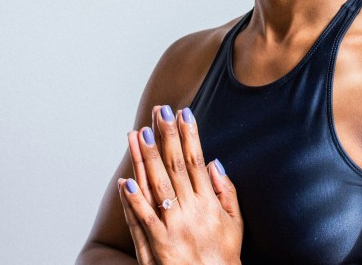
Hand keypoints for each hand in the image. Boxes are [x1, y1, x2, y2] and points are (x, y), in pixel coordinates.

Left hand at [118, 105, 242, 264]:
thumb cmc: (224, 257)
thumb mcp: (236, 223)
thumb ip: (227, 192)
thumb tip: (214, 163)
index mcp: (210, 202)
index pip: (196, 160)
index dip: (189, 135)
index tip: (183, 112)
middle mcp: (192, 210)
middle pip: (175, 166)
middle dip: (167, 136)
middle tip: (159, 111)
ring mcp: (175, 227)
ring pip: (158, 186)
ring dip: (148, 158)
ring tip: (139, 133)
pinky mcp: (160, 245)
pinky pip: (145, 219)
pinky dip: (135, 200)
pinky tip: (126, 180)